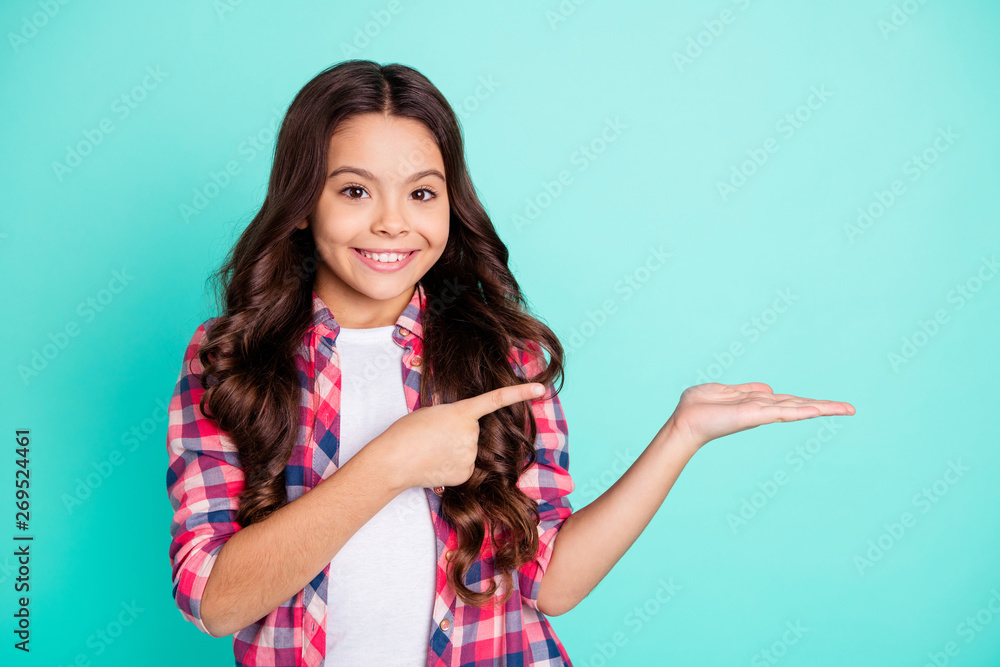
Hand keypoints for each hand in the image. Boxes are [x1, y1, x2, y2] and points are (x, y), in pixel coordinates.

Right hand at [374, 382, 546, 489]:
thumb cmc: (406, 432)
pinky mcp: (465, 474)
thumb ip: (454, 419)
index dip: (520, 393)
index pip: (497, 399)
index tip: (540, 389)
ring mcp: (470, 455)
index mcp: (462, 412)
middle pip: (473, 433)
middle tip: (433, 438)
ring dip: (453, 452)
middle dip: (458, 435)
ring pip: (469, 452)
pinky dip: (451, 467)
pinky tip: (434, 465)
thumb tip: (462, 437)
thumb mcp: (432, 414)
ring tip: (430, 452)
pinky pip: (464, 468)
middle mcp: (471, 433)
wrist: (393, 460)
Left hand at [664, 382, 855, 452]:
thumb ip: (746, 390)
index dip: (808, 402)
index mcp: (756, 403)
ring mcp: (761, 413)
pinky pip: (781, 411)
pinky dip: (800, 411)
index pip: (788, 401)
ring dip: (821, 408)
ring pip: (797, 408)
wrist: (684, 422)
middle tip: (851, 409)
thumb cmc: (697, 407)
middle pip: (799, 405)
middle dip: (824, 407)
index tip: (828, 405)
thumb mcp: (724, 390)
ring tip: (847, 409)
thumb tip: (769, 388)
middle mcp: (763, 409)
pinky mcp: (754, 415)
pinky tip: (817, 410)